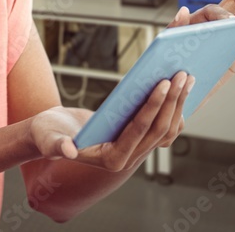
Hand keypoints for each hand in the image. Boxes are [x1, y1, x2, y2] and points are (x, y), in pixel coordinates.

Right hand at [28, 70, 194, 172]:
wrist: (52, 135)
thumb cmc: (47, 135)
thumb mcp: (48, 138)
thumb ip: (57, 146)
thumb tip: (68, 150)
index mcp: (111, 160)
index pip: (139, 130)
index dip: (153, 106)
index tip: (164, 82)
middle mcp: (128, 159)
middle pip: (159, 129)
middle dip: (172, 101)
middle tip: (183, 74)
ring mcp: (136, 150)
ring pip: (167, 128)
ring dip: (178, 103)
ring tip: (187, 76)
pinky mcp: (139, 139)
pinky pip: (163, 125)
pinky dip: (173, 106)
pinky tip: (179, 87)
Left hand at [167, 0, 234, 114]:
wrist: (182, 90)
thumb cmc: (171, 66)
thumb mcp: (168, 47)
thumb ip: (174, 29)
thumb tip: (184, 9)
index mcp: (199, 20)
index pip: (216, 9)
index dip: (225, 14)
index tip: (231, 25)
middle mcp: (217, 21)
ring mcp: (232, 33)